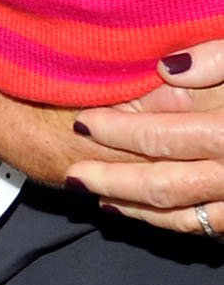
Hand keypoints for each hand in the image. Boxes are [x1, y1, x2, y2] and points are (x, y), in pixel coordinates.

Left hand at [62, 38, 223, 236]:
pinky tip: (147, 213)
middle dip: (111, 180)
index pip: (158, 137)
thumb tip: (168, 66)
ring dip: (134, 208)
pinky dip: (169, 221)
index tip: (83, 123)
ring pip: (177, 214)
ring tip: (99, 197)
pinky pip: (202, 226)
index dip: (116, 131)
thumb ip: (217, 58)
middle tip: (74, 176)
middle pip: (159, 184)